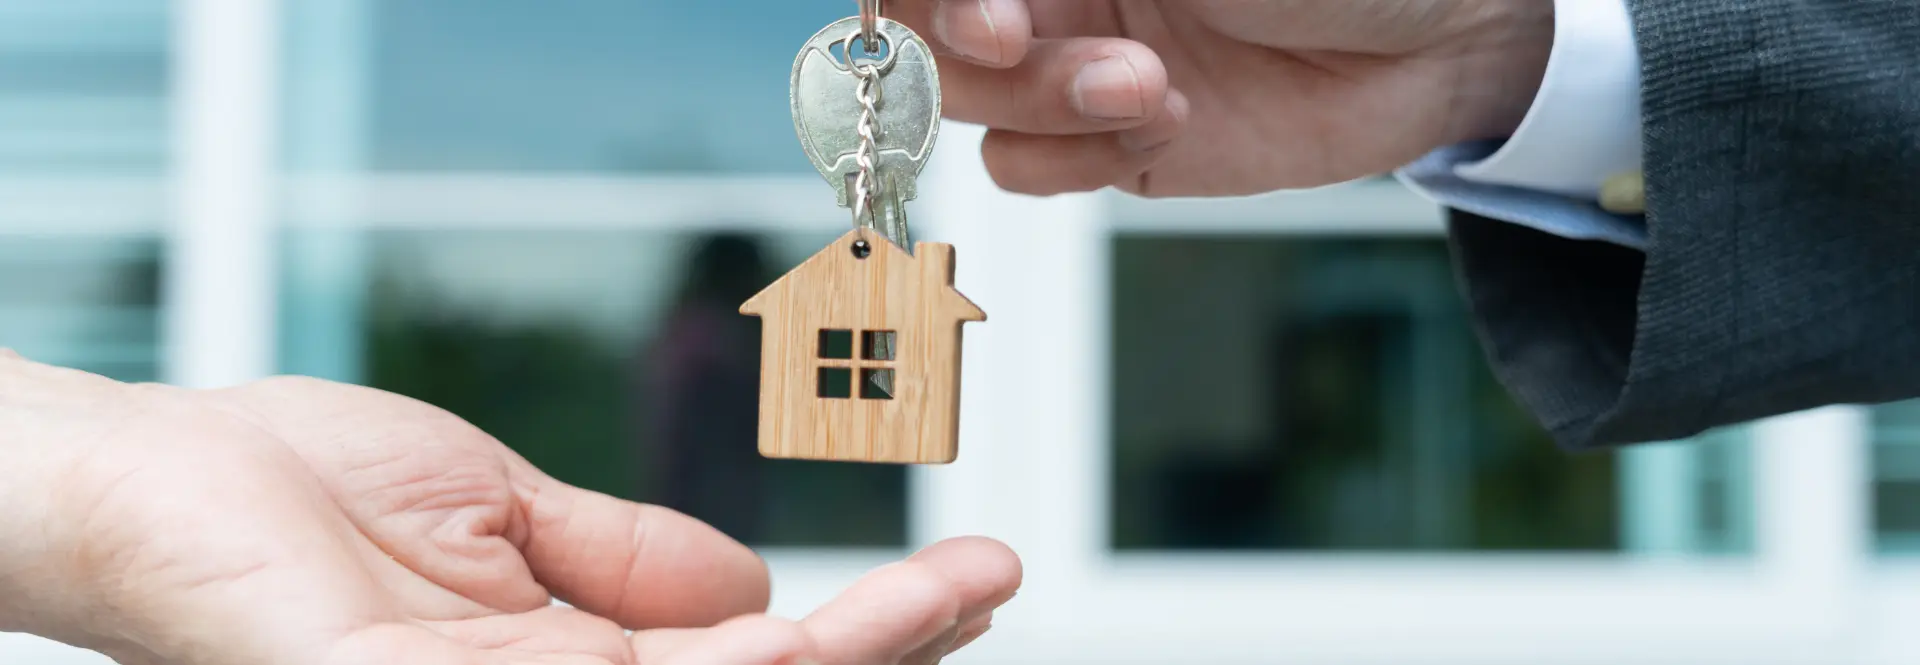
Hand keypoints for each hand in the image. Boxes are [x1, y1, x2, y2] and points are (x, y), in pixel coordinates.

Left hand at [0, 354, 1019, 664]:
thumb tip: (760, 583)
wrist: (160, 479)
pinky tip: (836, 628)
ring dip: (852, 650)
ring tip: (954, 591)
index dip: (864, 626)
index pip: (749, 659)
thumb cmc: (301, 498)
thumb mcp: (507, 511)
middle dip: (888, 646)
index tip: (961, 575)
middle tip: (993, 584)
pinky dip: (751, 662)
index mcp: (570, 664)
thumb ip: (630, 557)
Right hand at [892, 0, 1553, 195]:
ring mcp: (1074, 64)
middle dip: (967, 42)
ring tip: (1150, 86)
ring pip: (972, 104)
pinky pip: (1027, 168)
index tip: (988, 9)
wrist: (1446, 34)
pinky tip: (1166, 126)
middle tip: (1022, 37)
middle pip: (920, 31)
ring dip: (1044, 102)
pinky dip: (1076, 159)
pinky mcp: (1115, 144)